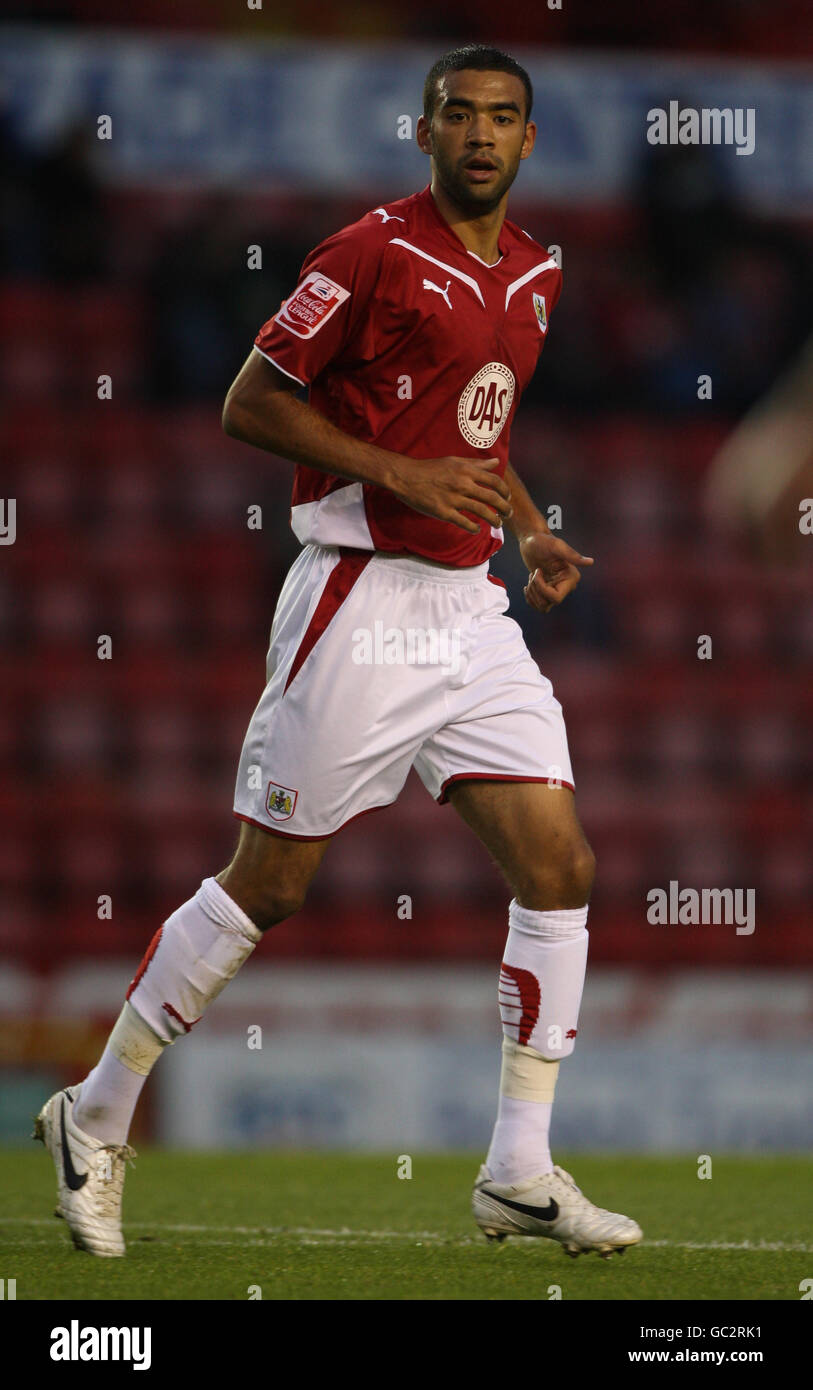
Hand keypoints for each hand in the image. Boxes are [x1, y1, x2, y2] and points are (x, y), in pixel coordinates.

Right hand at [388, 456, 511, 533]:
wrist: (406, 477)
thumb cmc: (430, 468)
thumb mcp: (454, 461)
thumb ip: (477, 463)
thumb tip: (496, 462)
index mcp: (466, 470)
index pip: (494, 481)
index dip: (505, 491)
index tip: (507, 497)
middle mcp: (463, 484)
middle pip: (492, 498)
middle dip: (504, 508)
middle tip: (508, 513)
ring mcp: (453, 499)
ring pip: (482, 512)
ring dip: (494, 519)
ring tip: (498, 523)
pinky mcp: (443, 512)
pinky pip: (464, 523)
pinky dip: (474, 528)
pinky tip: (477, 529)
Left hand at [519, 531, 593, 611]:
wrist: (532, 541)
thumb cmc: (544, 541)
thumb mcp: (556, 546)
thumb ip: (572, 555)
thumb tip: (590, 562)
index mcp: (571, 577)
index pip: (556, 598)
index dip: (542, 589)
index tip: (537, 571)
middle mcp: (567, 586)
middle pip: (547, 603)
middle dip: (535, 590)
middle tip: (533, 574)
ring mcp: (556, 589)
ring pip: (542, 606)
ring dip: (532, 593)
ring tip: (532, 577)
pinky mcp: (547, 591)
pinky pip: (538, 605)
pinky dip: (529, 597)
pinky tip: (528, 584)